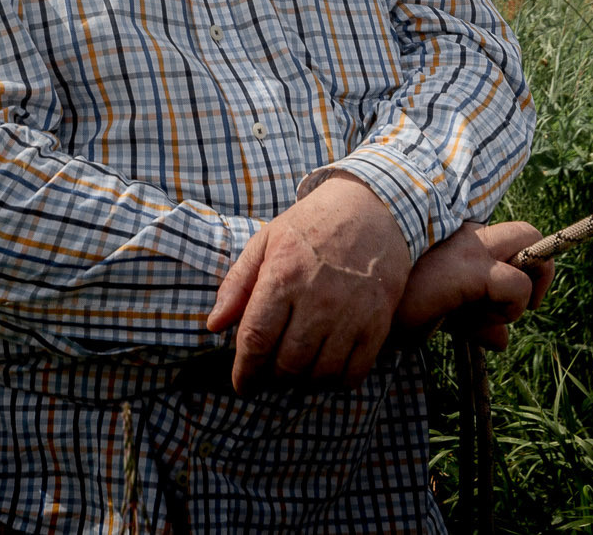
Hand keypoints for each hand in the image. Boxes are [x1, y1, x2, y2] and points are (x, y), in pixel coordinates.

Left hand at [205, 173, 410, 394]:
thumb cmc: (312, 224)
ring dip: (303, 384)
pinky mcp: (378, 321)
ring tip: (296, 375)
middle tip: (270, 376)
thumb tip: (214, 325)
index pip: (256, 340)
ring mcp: (351, 312)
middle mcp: (318, 299)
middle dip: (273, 378)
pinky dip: (338, 382)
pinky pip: (355, 371)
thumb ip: (237, 283)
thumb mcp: (267, 240)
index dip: (245, 371)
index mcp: (284, 276)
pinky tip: (327, 372)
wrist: (373, 207)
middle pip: (288, 363)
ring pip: (320, 373)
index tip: (242, 384)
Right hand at [393, 221, 553, 350]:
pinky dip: (511, 310)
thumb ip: (472, 320)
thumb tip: (502, 341)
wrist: (360, 310)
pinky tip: (475, 323)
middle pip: (528, 234)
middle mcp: (466, 233)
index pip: (504, 243)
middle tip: (514, 305)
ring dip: (522, 294)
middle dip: (538, 271)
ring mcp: (470, 247)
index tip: (491, 310)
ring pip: (533, 247)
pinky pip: (518, 286)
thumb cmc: (392, 309)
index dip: (512, 275)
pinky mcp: (470, 269)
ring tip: (485, 317)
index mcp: (455, 237)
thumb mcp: (439, 314)